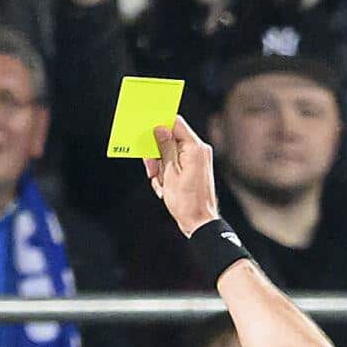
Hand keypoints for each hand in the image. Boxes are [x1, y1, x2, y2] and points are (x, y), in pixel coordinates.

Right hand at [146, 119, 220, 236]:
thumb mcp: (170, 173)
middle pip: (171, 139)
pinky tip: (165, 188)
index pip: (176, 123)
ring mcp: (198, 160)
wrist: (200, 223)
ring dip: (160, 167)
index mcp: (195, 148)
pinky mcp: (195, 169)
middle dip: (157, 153)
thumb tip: (160, 129)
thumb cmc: (187, 202)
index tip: (146, 131)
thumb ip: (165, 148)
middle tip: (151, 170)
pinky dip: (167, 174)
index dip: (159, 124)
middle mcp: (199, 150)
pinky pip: (176, 163)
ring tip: (160, 184)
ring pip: (171, 153)